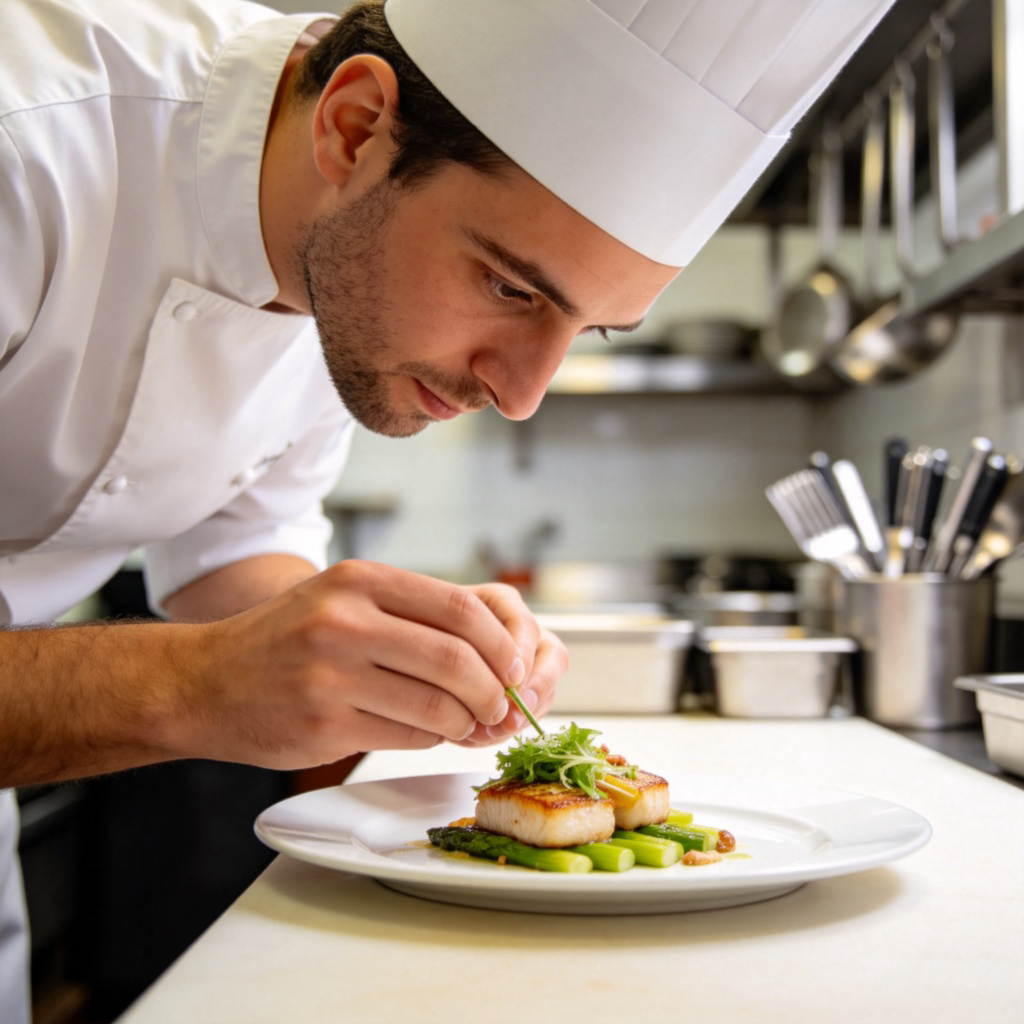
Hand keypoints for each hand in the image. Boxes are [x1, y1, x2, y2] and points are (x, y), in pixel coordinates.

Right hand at [174, 561, 561, 767]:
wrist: (203, 681)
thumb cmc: (285, 639)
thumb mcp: (342, 599)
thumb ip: (412, 615)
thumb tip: (495, 652)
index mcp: (360, 581)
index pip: (460, 608)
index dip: (501, 644)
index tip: (515, 667)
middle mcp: (345, 622)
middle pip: (456, 659)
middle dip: (493, 690)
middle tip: (501, 706)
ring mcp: (331, 676)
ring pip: (437, 705)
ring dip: (466, 722)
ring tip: (466, 723)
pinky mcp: (324, 725)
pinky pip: (406, 737)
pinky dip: (430, 739)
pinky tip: (425, 732)